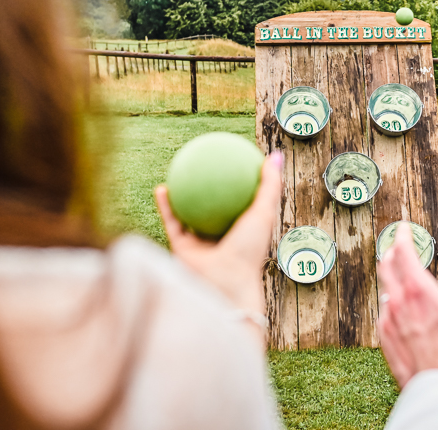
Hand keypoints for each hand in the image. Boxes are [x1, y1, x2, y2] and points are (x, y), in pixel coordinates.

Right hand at [155, 152, 282, 317]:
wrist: (223, 282)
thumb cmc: (249, 250)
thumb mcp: (264, 213)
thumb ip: (270, 185)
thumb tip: (275, 155)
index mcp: (244, 231)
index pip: (243, 203)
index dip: (241, 184)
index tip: (237, 162)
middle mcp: (223, 236)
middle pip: (215, 208)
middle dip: (210, 189)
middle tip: (206, 164)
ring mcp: (202, 244)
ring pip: (189, 215)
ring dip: (182, 196)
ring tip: (177, 171)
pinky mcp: (182, 250)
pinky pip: (172, 223)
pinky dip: (165, 207)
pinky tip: (162, 187)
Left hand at [377, 223, 437, 388]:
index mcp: (419, 290)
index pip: (403, 252)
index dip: (402, 236)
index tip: (403, 228)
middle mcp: (399, 301)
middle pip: (386, 266)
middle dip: (392, 252)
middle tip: (400, 247)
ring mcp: (389, 319)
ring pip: (384, 287)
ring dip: (391, 276)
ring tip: (402, 274)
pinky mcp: (385, 336)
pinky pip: (384, 311)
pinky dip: (391, 301)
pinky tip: (401, 305)